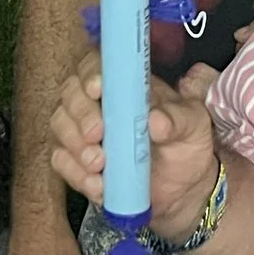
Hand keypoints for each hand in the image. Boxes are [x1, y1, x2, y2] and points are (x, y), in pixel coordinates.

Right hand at [48, 48, 221, 240]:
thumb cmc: (185, 146)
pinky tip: (98, 186)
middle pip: (71, 94)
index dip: (90, 73)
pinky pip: (62, 162)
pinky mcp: (78, 162)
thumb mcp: (193, 127)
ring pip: (60, 126)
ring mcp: (84, 133)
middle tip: (96, 134)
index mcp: (126, 85)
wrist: (184, 190)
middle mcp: (99, 104)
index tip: (97, 89)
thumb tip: (156, 120)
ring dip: (74, 145)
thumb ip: (178, 120)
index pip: (96, 65)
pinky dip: (75, 174)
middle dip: (80, 114)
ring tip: (99, 165)